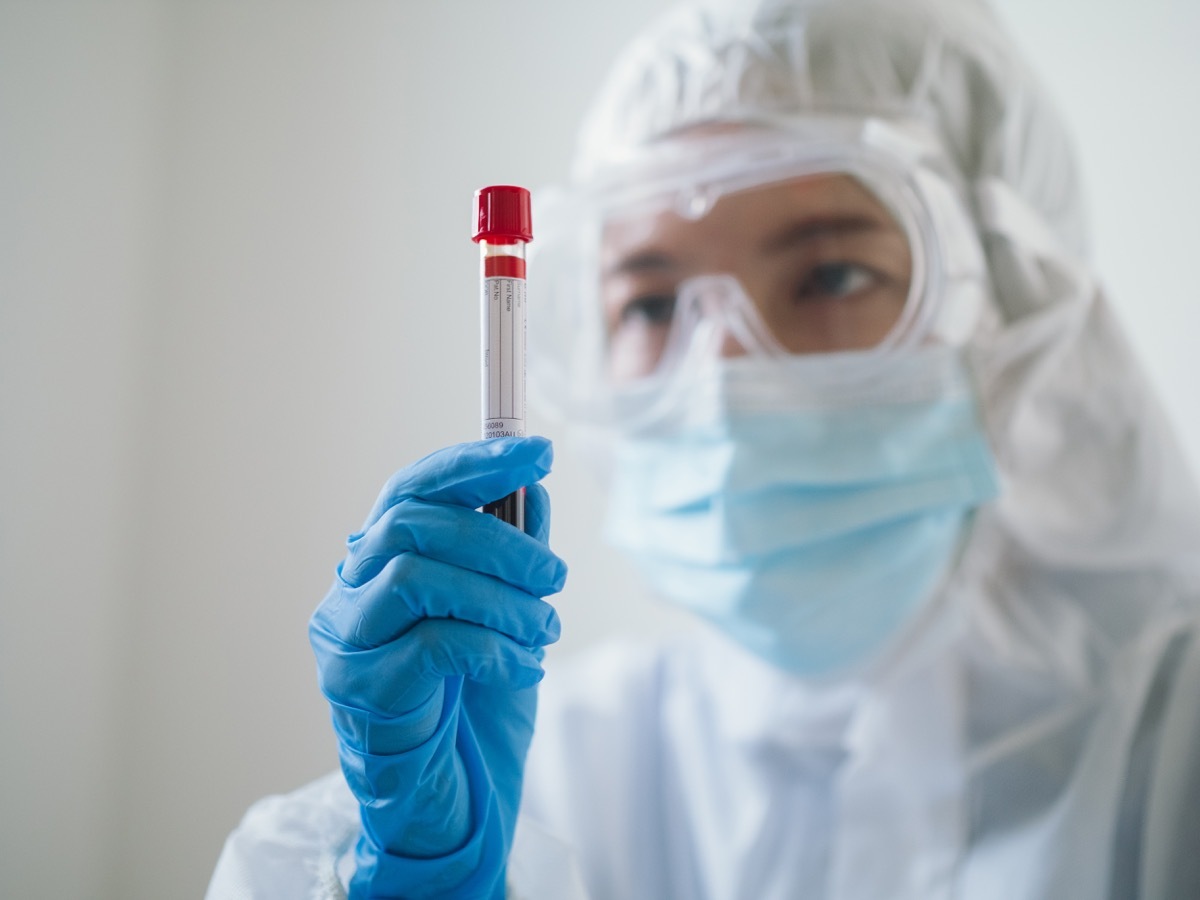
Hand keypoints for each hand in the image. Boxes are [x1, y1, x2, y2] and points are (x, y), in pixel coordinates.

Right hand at [309, 436, 566, 898]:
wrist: (454, 797)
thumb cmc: (473, 703)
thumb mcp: (506, 615)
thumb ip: (512, 554)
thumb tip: (534, 488)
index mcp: (380, 564)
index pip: (410, 489)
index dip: (472, 462)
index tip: (537, 451)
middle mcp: (350, 593)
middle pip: (411, 524)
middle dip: (497, 539)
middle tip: (555, 575)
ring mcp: (347, 642)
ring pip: (416, 578)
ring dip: (500, 598)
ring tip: (545, 629)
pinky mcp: (359, 692)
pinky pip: (431, 645)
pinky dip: (493, 649)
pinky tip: (522, 668)